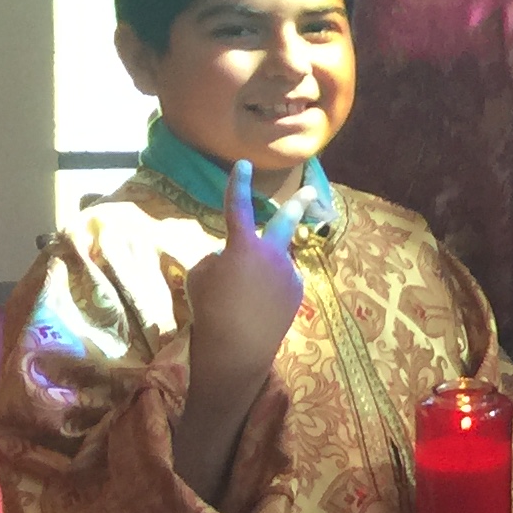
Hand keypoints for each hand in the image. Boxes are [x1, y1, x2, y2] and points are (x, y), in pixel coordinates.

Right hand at [188, 161, 304, 381]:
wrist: (237, 347)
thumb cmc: (210, 309)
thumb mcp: (200, 276)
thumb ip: (218, 258)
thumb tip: (232, 256)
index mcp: (242, 246)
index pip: (237, 207)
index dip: (239, 185)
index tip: (244, 165)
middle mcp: (272, 254)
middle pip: (287, 221)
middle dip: (299, 203)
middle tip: (312, 191)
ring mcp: (289, 273)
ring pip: (273, 263)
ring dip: (262, 272)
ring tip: (245, 296)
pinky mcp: (297, 292)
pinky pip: (279, 282)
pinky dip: (268, 290)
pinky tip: (258, 308)